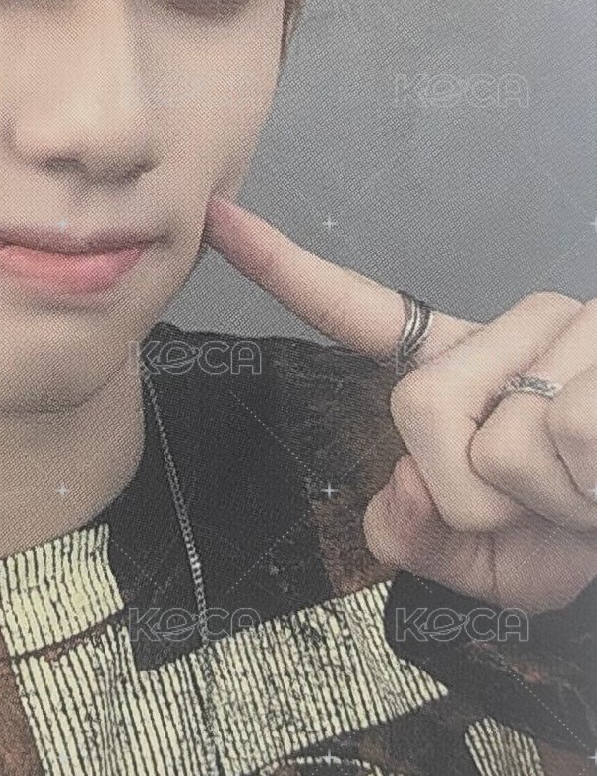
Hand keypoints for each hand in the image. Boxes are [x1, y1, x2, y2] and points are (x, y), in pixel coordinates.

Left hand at [202, 193, 596, 614]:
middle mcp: (514, 326)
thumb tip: (405, 486)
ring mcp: (570, 325)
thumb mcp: (485, 559)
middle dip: (470, 492)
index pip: (361, 313)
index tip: (216, 216)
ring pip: (495, 438)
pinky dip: (589, 493)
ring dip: (545, 500)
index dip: (282, 268)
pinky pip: (562, 440)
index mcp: (466, 368)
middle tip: (541, 501)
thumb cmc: (579, 535)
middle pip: (416, 408)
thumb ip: (416, 536)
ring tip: (590, 488)